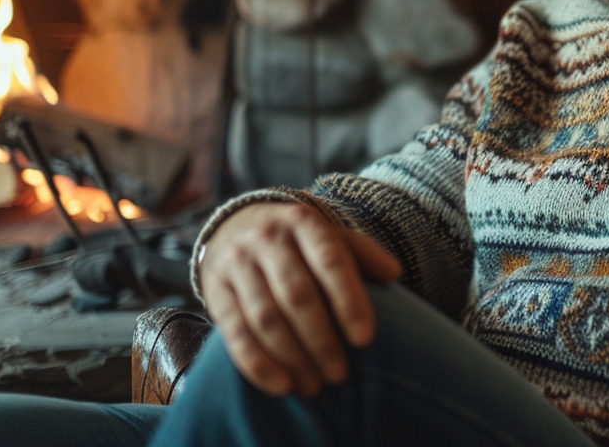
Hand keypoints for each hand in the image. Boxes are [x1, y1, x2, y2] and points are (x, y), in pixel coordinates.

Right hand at [198, 202, 401, 396]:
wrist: (234, 227)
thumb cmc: (297, 242)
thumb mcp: (328, 235)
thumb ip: (361, 253)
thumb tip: (394, 273)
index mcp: (303, 222)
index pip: (331, 261)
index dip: (349, 301)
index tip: (365, 340)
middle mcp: (267, 238)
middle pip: (297, 295)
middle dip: (321, 340)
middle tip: (340, 375)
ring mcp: (237, 263)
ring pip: (265, 317)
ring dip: (292, 357)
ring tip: (315, 387)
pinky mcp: (214, 290)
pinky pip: (235, 332)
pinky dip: (257, 364)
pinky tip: (281, 386)